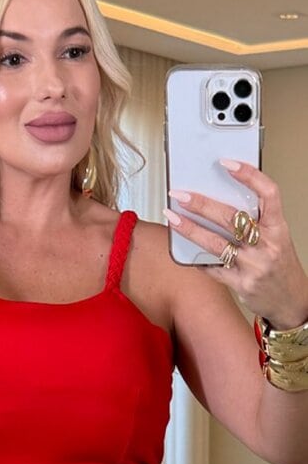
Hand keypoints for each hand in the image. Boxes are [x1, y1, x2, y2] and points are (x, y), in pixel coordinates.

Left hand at [167, 161, 307, 328]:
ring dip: (190, 230)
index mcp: (278, 227)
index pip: (268, 193)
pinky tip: (182, 250)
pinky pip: (212, 268)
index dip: (249, 175)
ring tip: (172, 217)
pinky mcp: (241, 284)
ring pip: (216, 244)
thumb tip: (221, 198)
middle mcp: (267, 245)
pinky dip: (196, 258)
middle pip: (231, 218)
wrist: (290, 300)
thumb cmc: (280, 264)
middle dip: (202, 204)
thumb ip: (255, 220)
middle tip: (181, 195)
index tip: (227, 163)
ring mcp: (254, 266)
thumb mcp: (277, 236)